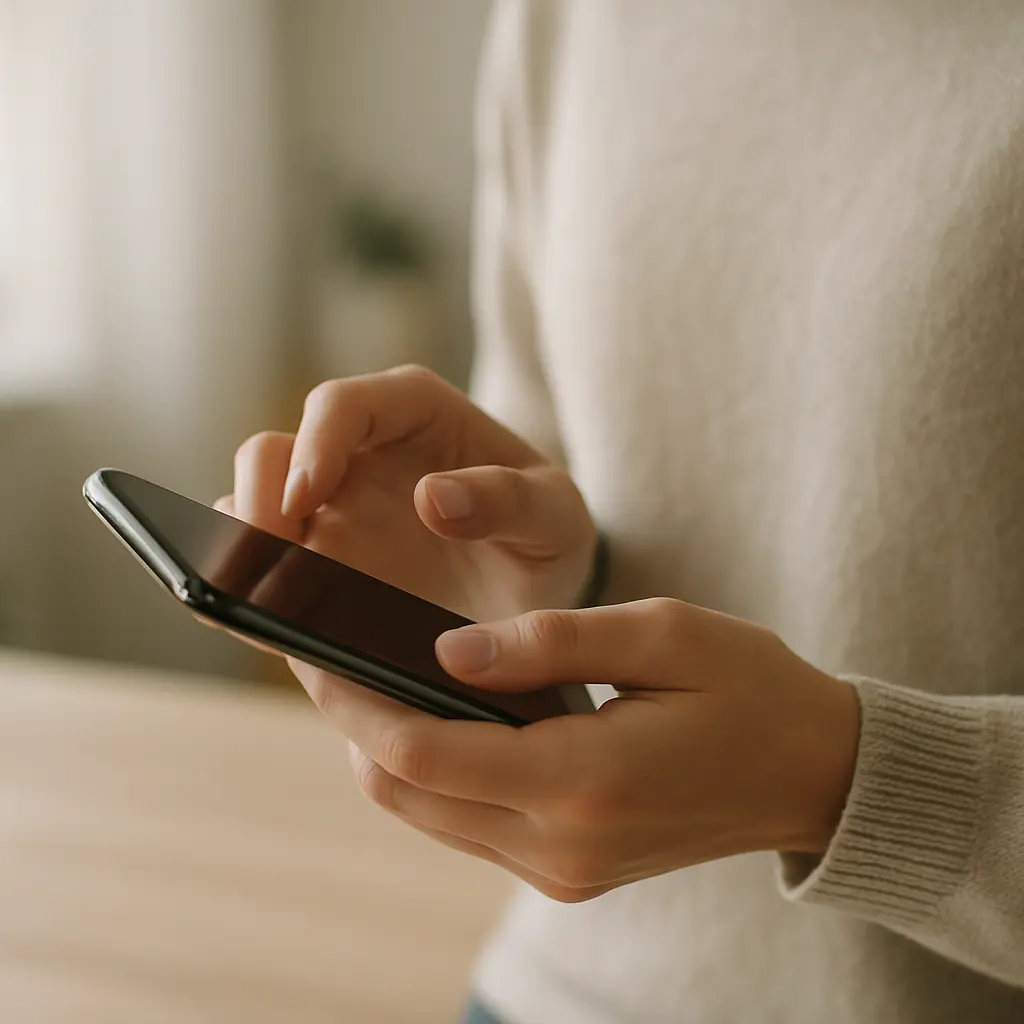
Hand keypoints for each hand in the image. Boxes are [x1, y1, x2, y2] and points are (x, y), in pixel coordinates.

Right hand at [218, 365, 595, 621]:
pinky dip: (250, 591)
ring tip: (262, 597)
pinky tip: (267, 624)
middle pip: (272, 454)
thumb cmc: (545, 534)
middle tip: (273, 554)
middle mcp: (355, 454)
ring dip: (243, 548)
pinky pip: (259, 569)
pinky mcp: (315, 563)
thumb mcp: (555, 516)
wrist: (535, 590)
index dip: (314, 444)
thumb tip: (432, 497)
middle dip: (260, 499)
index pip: (342, 405)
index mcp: (413, 412)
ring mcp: (328, 511)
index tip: (309, 497)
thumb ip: (510, 500)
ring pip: (248, 509)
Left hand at [289, 598, 860, 902]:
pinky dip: (433, 773)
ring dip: (389, 751)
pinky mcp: (566, 871)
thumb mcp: (662, 634)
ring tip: (370, 675)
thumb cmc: (748, 686)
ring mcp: (560, 870)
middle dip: (355, 725)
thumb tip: (447, 651)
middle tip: (327, 653)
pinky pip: (466, 823)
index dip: (357, 702)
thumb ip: (548, 642)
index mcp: (584, 781)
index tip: (315, 647)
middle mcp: (560, 846)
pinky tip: (435, 716)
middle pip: (406, 794)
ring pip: (427, 815)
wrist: (812, 775)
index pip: (424, 754)